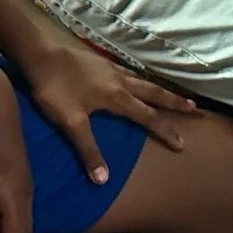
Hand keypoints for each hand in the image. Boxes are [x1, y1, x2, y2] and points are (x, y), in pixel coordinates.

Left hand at [16, 35, 194, 179]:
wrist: (39, 52)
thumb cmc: (55, 88)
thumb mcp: (70, 122)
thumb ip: (88, 150)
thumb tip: (104, 180)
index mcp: (117, 97)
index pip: (148, 117)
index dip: (165, 131)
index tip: (182, 144)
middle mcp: (119, 80)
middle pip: (153, 92)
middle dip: (173, 102)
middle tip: (193, 107)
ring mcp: (110, 68)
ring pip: (141, 80)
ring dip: (158, 89)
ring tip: (168, 94)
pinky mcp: (99, 61)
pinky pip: (128, 72)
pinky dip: (139, 79)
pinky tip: (132, 80)